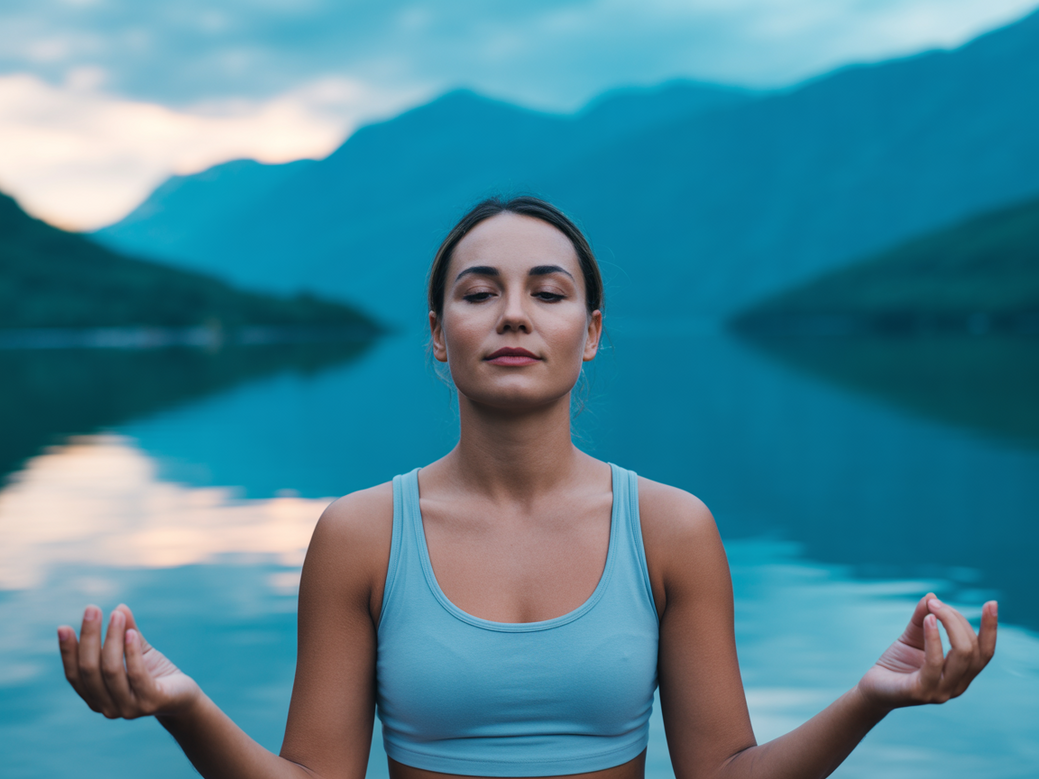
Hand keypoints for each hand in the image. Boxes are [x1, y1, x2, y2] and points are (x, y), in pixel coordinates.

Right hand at [58, 604, 200, 718]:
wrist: (184, 696)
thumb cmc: (155, 673)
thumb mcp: (138, 650)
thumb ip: (127, 633)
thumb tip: (120, 607)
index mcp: (96, 697)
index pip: (74, 675)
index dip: (68, 652)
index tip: (63, 627)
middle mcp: (107, 707)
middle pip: (90, 670)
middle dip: (89, 637)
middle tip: (92, 609)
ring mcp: (128, 708)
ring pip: (111, 670)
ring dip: (112, 639)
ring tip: (116, 615)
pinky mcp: (150, 702)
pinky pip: (136, 675)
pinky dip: (132, 652)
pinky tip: (131, 633)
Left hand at [856, 592, 996, 710]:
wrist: (873, 686)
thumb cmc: (897, 663)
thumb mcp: (912, 636)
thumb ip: (923, 618)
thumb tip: (932, 596)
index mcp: (961, 674)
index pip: (985, 652)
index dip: (990, 629)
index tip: (992, 603)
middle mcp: (956, 686)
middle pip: (972, 649)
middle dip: (957, 620)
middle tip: (936, 603)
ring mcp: (941, 691)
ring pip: (962, 655)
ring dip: (950, 624)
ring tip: (933, 607)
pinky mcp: (921, 691)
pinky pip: (935, 662)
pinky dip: (934, 638)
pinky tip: (929, 620)